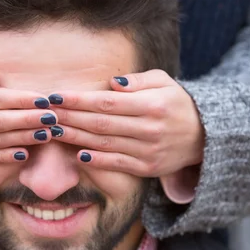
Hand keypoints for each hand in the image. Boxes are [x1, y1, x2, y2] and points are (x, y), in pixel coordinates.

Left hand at [51, 70, 204, 176]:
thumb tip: (111, 84)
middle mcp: (149, 128)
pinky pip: (116, 163)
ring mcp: (148, 150)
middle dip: (70, 117)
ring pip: (104, 143)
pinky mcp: (147, 168)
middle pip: (101, 123)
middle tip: (46, 113)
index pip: (107, 102)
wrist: (204, 136)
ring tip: (53, 130)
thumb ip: (137, 81)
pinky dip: (95, 159)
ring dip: (75, 137)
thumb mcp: (164, 82)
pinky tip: (77, 152)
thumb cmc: (177, 103)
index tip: (56, 96)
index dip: (79, 100)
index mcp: (152, 104)